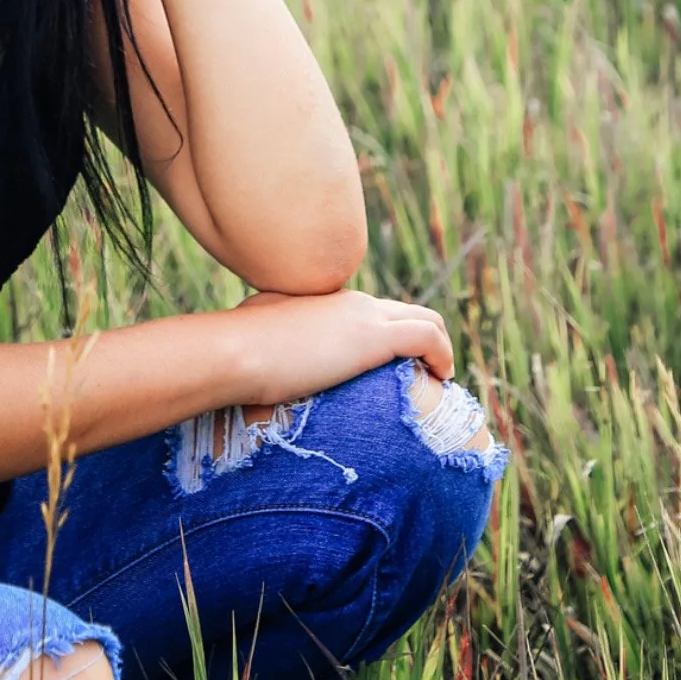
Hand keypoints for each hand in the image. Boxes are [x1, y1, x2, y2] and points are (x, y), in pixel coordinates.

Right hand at [234, 288, 454, 407]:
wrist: (236, 351)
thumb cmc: (239, 347)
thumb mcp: (262, 329)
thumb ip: (279, 332)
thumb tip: (270, 353)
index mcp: (327, 299)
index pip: (374, 312)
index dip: (391, 337)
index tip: (395, 368)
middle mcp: (352, 300)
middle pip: (408, 310)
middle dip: (425, 339)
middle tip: (430, 374)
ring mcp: (364, 315)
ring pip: (426, 319)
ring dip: (441, 348)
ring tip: (441, 380)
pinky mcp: (372, 337)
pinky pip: (427, 337)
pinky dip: (442, 355)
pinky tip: (443, 378)